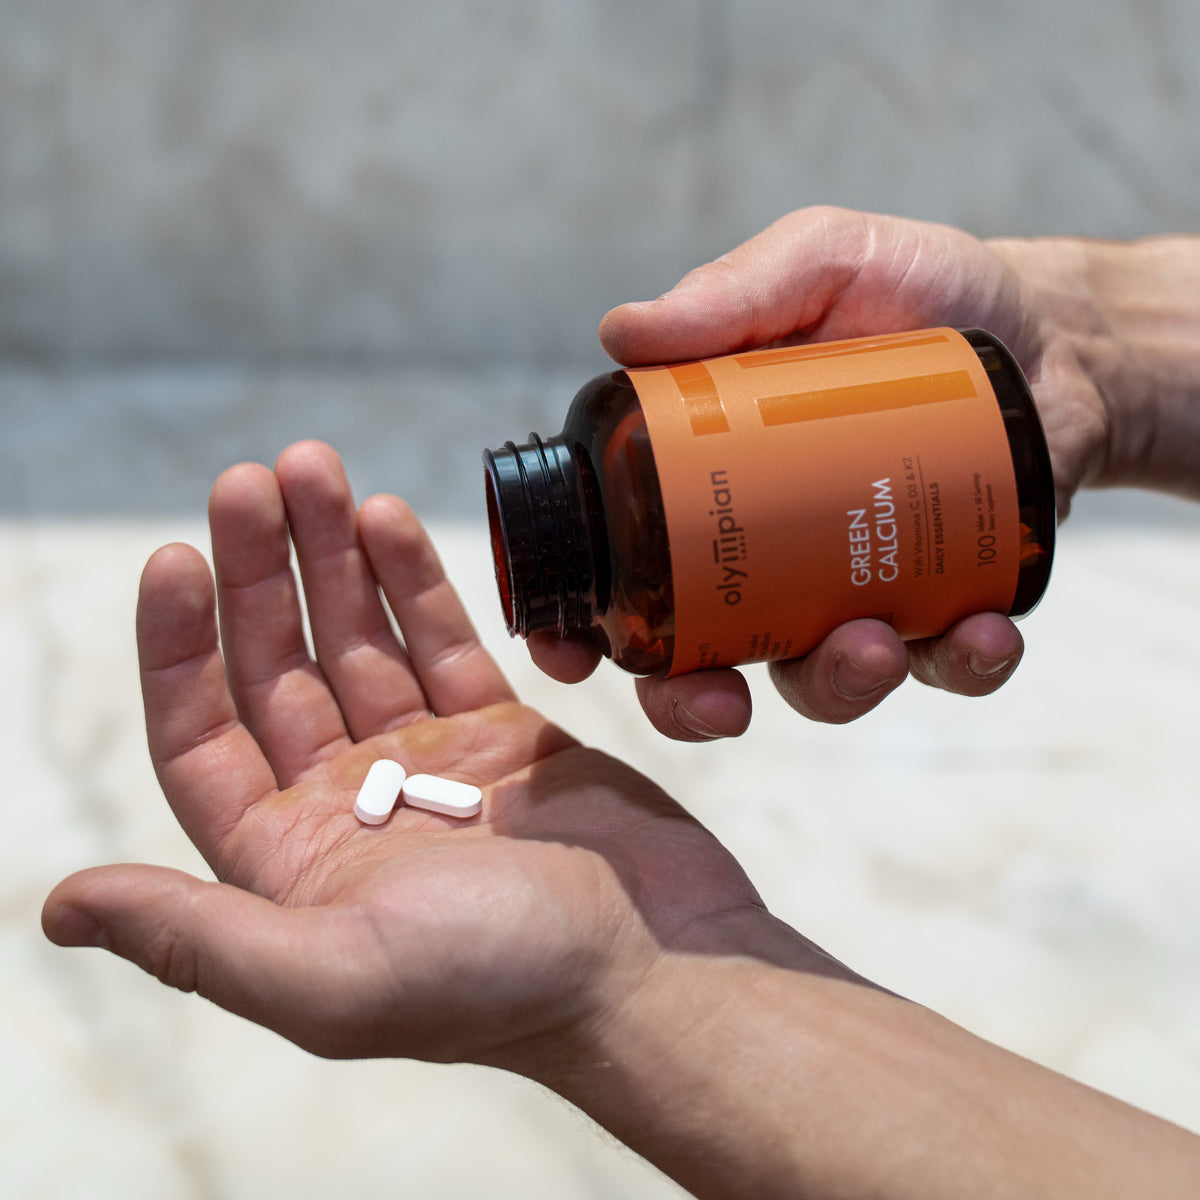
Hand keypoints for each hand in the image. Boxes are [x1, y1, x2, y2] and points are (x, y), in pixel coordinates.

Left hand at [41, 440, 780, 1067]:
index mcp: (290, 860)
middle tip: (253, 478)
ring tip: (313, 467)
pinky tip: (385, 516)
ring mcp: (426, 761)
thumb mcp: (332, 977)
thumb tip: (61, 908)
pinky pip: (441, 639)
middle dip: (259, 571)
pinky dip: (414, 577)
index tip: (174, 556)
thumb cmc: (495, 985)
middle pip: (279, 666)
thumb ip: (198, 938)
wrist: (649, 970)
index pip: (202, 736)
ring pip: (360, 637)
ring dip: (332, 555)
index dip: (177, 648)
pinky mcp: (500, 731)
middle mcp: (347, 803)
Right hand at [531, 206, 1114, 737]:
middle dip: (695, 704)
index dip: (585, 625)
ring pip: (820, 681)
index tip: (569, 655)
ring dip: (837, 685)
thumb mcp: (821, 265)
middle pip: (702, 660)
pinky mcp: (949, 607)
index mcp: (710, 484)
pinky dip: (963, 662)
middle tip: (722, 702)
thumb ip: (732, 295)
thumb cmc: (916, 291)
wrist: (1049, 325)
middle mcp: (768, 555)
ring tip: (875, 640)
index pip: (626, 567)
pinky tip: (985, 630)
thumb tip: (621, 331)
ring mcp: (855, 589)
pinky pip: (946, 666)